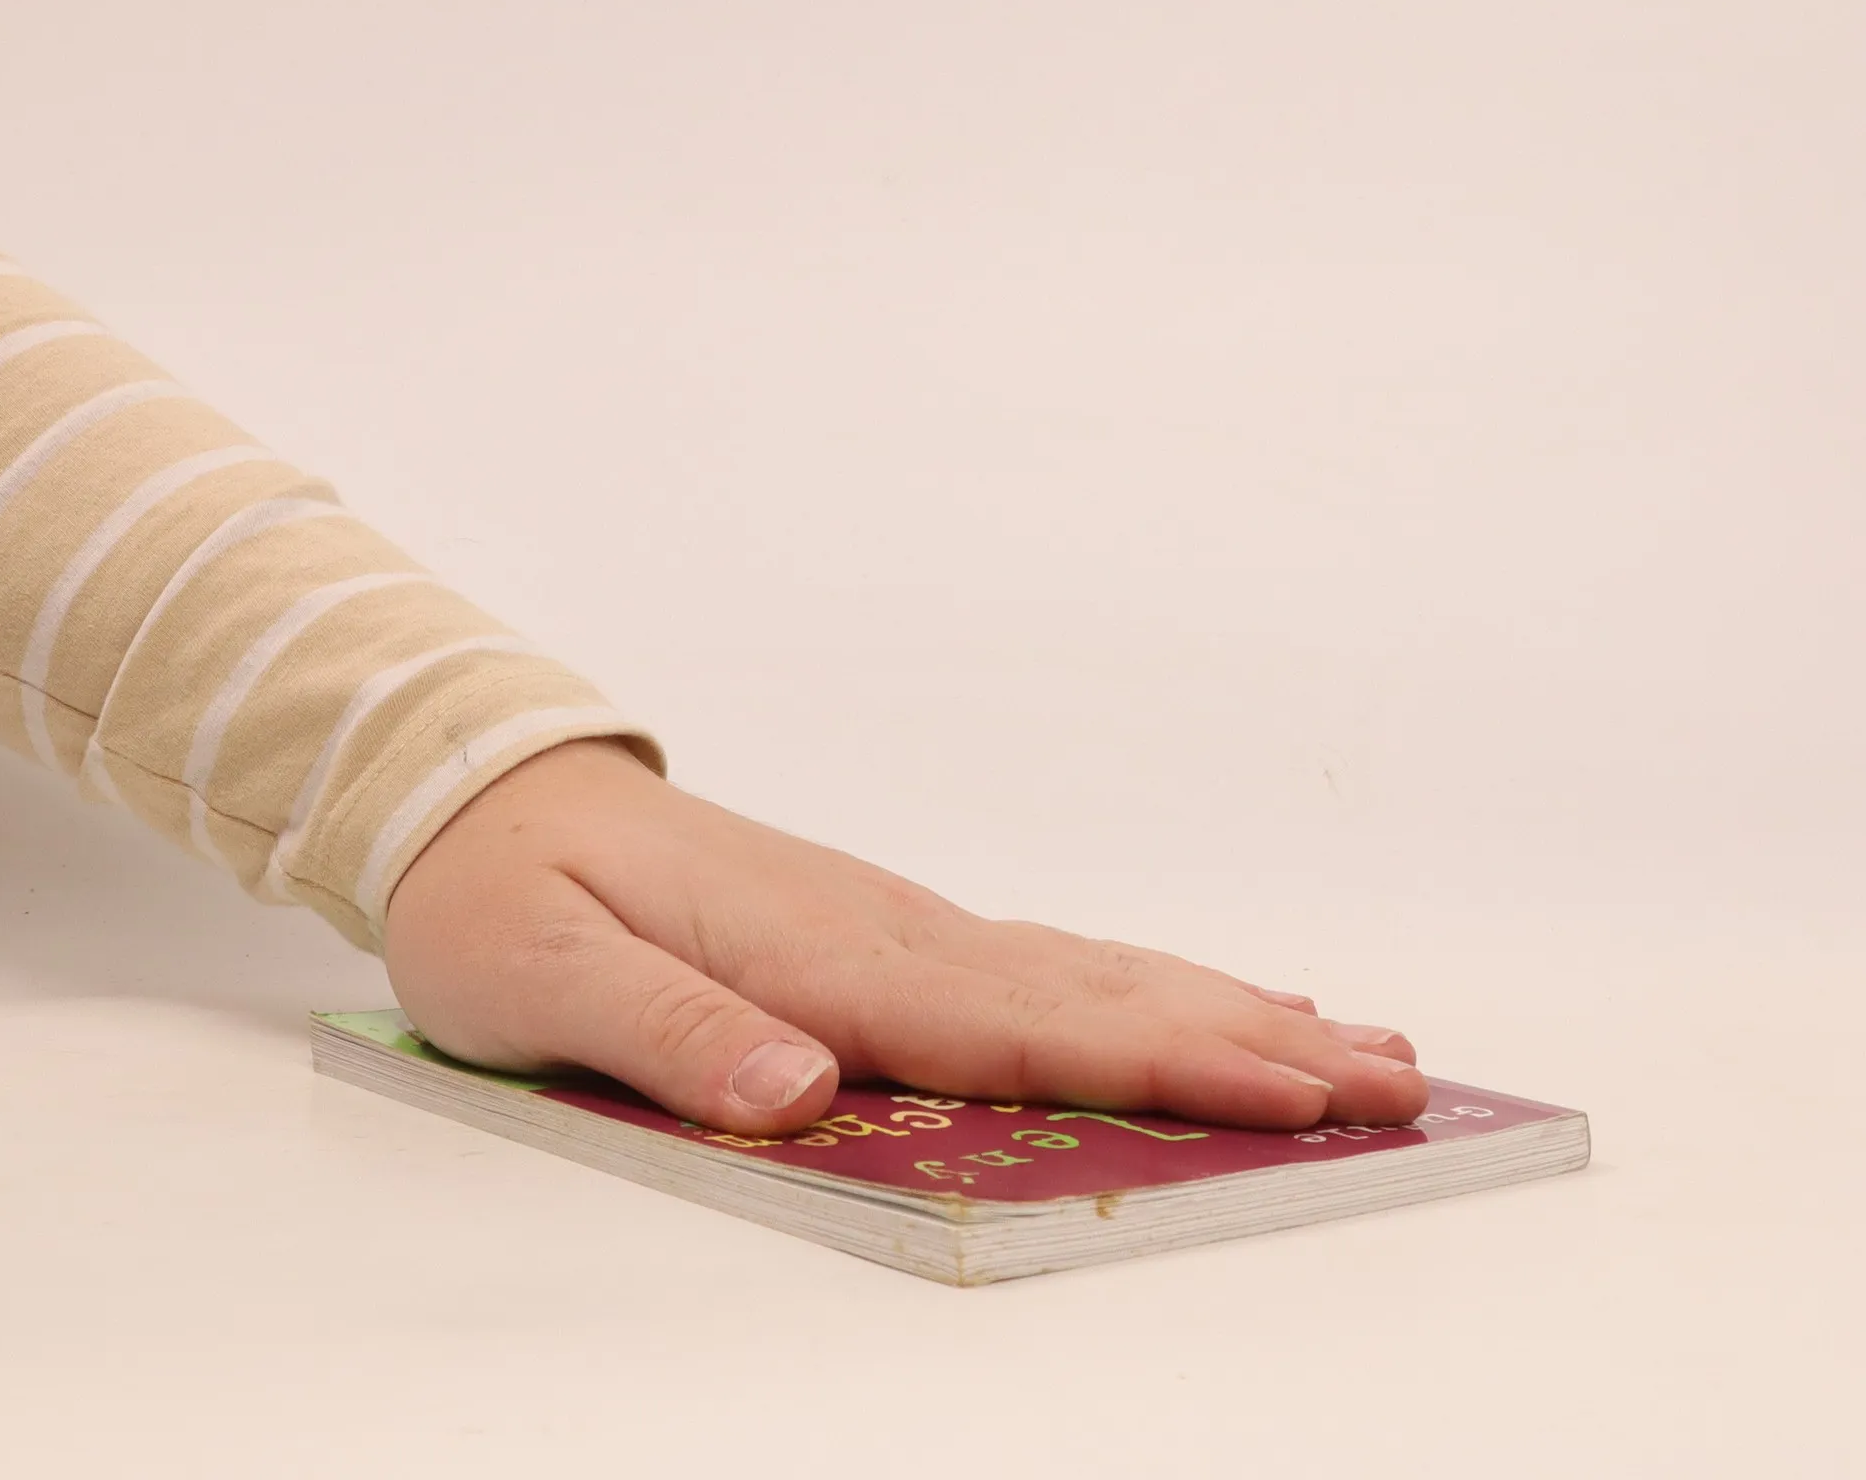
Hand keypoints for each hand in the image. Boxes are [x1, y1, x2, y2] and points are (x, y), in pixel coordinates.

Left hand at [383, 740, 1427, 1136]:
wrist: (493, 795)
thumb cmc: (508, 896)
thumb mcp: (544, 978)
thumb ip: (673, 1032)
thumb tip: (799, 1093)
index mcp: (822, 956)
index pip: (1021, 1028)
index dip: (1166, 1067)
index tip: (1292, 1098)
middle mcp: (888, 934)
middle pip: (1100, 997)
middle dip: (1254, 1043)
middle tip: (1400, 1081)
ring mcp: (899, 926)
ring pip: (1093, 976)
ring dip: (1228, 1013)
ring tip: (1354, 1041)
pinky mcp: (889, 931)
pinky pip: (1047, 970)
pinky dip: (1145, 991)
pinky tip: (1200, 1002)